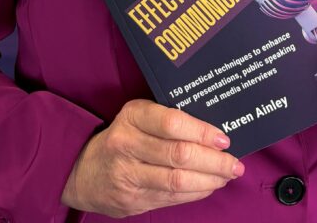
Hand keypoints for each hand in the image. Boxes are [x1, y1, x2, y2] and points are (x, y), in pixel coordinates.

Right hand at [60, 98, 244, 216]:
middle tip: (234, 163)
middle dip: (213, 161)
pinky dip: (195, 193)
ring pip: (176, 180)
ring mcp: (128, 175)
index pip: (171, 122)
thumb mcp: (137, 117)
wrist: (82, 171)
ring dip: (208, 180)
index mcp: (131, 116)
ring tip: (226, 176)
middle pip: (178, 155)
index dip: (201, 131)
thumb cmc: (121, 137)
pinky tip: (208, 186)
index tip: (223, 137)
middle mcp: (127, 144)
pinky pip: (170, 197)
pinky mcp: (131, 200)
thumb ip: (166, 119)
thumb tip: (212, 128)